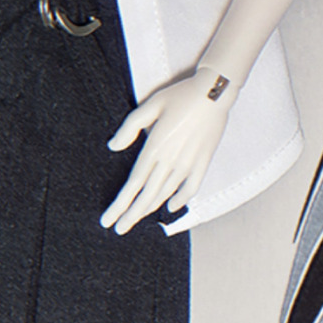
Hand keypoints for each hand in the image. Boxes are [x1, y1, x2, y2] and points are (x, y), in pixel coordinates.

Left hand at [100, 69, 235, 234]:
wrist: (214, 93)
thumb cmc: (180, 96)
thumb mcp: (151, 105)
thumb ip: (130, 127)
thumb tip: (113, 147)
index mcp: (155, 147)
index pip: (133, 184)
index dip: (120, 204)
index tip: (108, 220)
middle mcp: (171, 160)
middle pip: (147, 195)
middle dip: (131, 215)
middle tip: (118, 229)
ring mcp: (189, 164)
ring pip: (166, 194)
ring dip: (150, 210)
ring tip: (136, 219)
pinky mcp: (203, 162)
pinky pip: (191, 188)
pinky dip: (180, 200)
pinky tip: (170, 207)